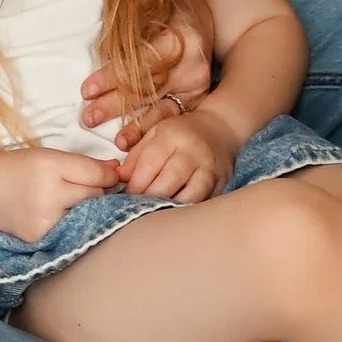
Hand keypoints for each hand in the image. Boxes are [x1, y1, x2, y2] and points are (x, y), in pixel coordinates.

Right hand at [0, 147, 122, 241]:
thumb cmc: (13, 169)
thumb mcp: (45, 156)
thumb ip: (82, 163)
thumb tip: (116, 171)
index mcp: (49, 166)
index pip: (95, 173)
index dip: (109, 173)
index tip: (112, 174)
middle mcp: (48, 195)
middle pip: (95, 196)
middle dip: (99, 192)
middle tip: (93, 188)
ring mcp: (45, 221)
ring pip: (86, 216)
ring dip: (88, 209)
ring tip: (76, 202)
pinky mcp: (41, 239)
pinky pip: (71, 230)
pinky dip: (73, 223)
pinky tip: (65, 217)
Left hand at [77, 15, 214, 129]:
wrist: (202, 26)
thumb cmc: (168, 18)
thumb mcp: (151, 13)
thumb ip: (129, 33)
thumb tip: (99, 53)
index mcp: (179, 40)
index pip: (139, 63)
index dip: (111, 77)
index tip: (87, 90)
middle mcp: (191, 68)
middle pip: (147, 89)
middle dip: (115, 105)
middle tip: (89, 117)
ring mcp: (196, 88)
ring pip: (161, 110)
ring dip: (135, 127)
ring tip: (115, 140)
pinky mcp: (197, 103)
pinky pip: (172, 121)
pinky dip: (152, 133)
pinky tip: (137, 144)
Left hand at [117, 102, 233, 204]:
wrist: (220, 127)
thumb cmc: (182, 132)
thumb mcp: (155, 133)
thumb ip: (136, 156)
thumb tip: (120, 178)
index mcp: (171, 135)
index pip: (150, 163)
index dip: (135, 183)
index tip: (126, 195)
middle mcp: (192, 150)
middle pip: (169, 180)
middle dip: (150, 197)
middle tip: (139, 207)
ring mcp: (209, 167)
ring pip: (190, 195)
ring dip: (171, 207)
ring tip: (159, 213)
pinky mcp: (222, 182)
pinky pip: (205, 201)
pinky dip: (190, 210)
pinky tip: (178, 213)